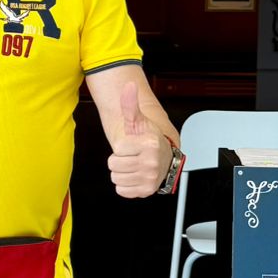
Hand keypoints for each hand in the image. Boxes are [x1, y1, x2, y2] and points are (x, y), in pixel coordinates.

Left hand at [107, 81, 167, 199]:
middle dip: (120, 160)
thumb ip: (130, 105)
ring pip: (116, 178)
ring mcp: (150, 177)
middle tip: (132, 156)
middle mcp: (151, 162)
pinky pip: (121, 190)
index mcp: (149, 144)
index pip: (117, 148)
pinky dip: (125, 185)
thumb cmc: (149, 140)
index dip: (121, 147)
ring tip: (133, 165)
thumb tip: (128, 87)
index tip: (132, 145)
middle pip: (114, 165)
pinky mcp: (146, 190)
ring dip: (121, 172)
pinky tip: (134, 175)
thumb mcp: (138, 121)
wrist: (163, 158)